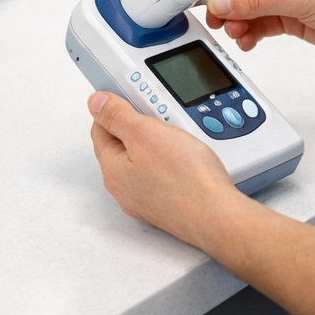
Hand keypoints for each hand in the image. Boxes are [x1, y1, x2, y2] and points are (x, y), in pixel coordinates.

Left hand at [88, 92, 242, 247]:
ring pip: (145, 161)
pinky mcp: (168, 205)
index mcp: (112, 170)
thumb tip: (96, 103)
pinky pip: (162, 176)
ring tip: (178, 136)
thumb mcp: (144, 133)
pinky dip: (172, 162)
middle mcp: (125, 190)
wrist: (217, 215)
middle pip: (123, 147)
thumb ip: (117, 116)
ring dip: (158, 144)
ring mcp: (147, 200)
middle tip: (160, 117)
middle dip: (139, 127)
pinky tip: (187, 158)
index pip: (100, 130)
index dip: (113, 110)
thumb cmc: (185, 179)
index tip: (130, 99)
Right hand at [205, 0, 314, 80]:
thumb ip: (256, 1)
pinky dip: (250, 32)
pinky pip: (261, 22)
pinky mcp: (293, 17)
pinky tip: (247, 40)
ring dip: (237, 20)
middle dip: (225, 3)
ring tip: (234, 33)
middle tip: (213, 19)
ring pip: (248, 6)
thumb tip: (221, 0)